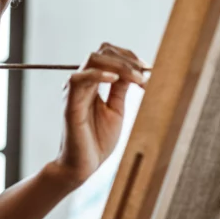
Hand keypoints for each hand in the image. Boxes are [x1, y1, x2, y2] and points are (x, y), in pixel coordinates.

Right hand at [47, 44, 146, 188]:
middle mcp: (83, 83)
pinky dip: (98, 74)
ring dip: (119, 65)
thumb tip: (135, 71)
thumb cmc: (98, 141)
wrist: (83, 166)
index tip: (149, 69)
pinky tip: (115, 79)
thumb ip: (121, 89)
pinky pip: (79, 79)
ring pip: (93, 59)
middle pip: (102, 52)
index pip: (109, 55)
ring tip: (137, 79)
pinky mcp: (70, 104)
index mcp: (93, 83)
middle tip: (145, 73)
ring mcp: (75, 91)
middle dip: (127, 58)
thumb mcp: (116, 110)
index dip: (130, 57)